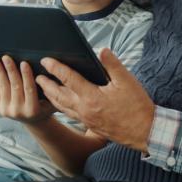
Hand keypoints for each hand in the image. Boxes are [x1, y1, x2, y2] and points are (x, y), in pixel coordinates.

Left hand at [0, 55, 54, 123]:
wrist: (33, 121)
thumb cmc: (44, 107)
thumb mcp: (50, 100)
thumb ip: (49, 89)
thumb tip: (48, 69)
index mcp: (33, 110)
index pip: (29, 89)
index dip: (26, 75)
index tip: (23, 63)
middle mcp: (19, 111)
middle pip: (14, 86)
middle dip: (10, 70)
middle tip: (6, 57)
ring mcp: (7, 110)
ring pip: (3, 87)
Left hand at [36, 48, 154, 151]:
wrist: (145, 132)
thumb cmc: (137, 106)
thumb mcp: (127, 81)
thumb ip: (112, 65)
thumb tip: (102, 50)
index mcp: (92, 97)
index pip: (68, 79)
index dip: (55, 68)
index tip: (46, 60)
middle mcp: (85, 109)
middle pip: (59, 95)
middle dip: (46, 85)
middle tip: (37, 76)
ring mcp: (86, 119)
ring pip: (62, 107)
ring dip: (51, 97)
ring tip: (44, 89)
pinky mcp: (91, 125)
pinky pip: (70, 114)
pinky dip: (61, 107)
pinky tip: (61, 103)